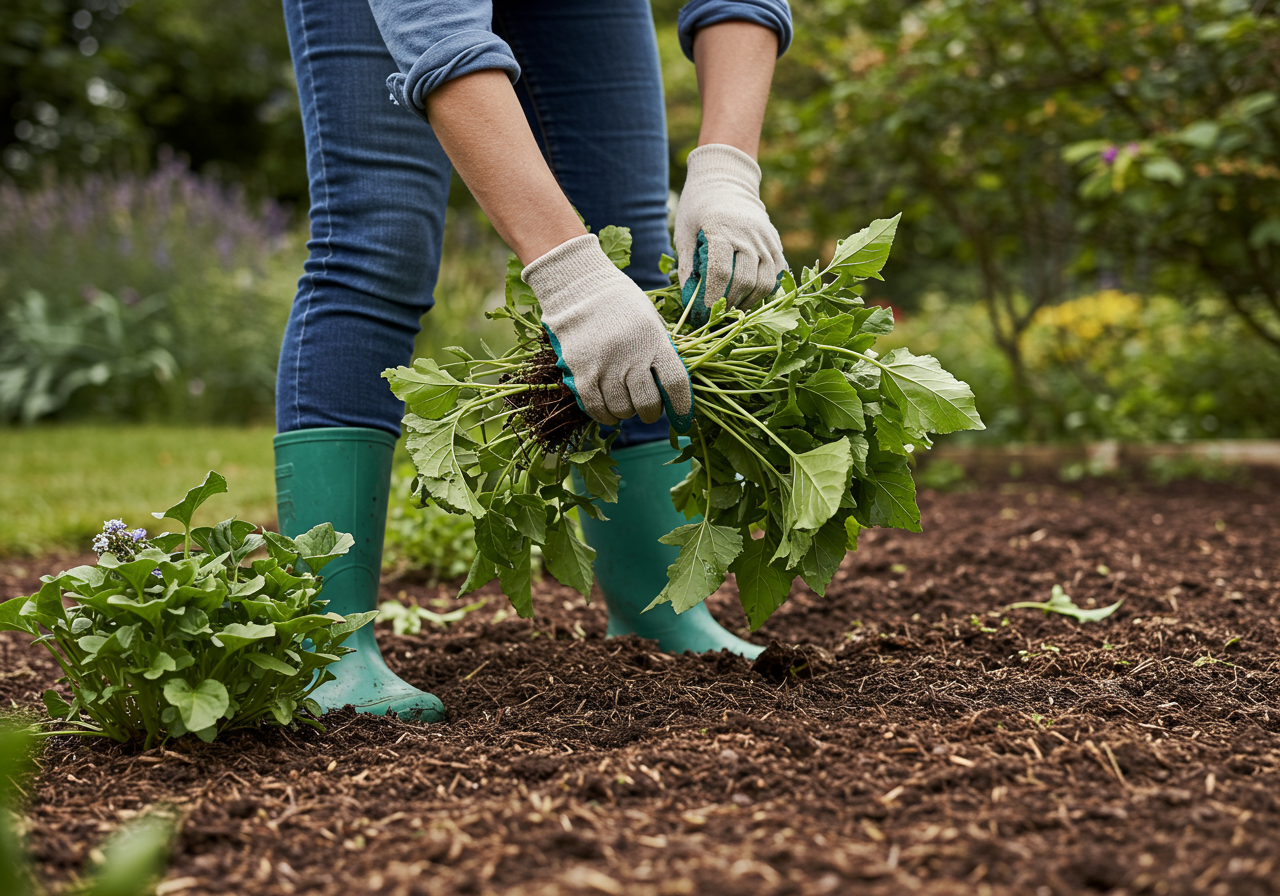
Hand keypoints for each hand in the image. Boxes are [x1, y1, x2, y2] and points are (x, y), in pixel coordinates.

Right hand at [522, 234, 693, 430]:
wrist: (579, 288)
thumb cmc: (621, 304)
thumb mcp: (650, 321)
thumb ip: (661, 351)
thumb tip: (672, 387)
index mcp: (655, 341)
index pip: (676, 382)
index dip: (682, 406)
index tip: (682, 417)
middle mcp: (632, 356)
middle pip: (648, 403)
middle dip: (652, 413)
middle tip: (649, 409)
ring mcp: (605, 366)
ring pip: (622, 409)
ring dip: (628, 413)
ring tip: (626, 404)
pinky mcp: (582, 373)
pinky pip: (597, 408)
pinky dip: (606, 416)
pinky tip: (610, 413)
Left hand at [675, 143, 786, 325]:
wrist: (726, 179)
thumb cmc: (698, 206)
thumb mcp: (684, 231)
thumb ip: (688, 265)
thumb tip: (690, 299)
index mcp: (720, 228)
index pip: (720, 272)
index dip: (712, 297)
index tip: (703, 312)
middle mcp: (747, 234)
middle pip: (744, 281)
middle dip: (729, 304)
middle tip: (716, 315)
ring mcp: (765, 239)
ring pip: (764, 282)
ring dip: (748, 301)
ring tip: (733, 309)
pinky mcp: (775, 243)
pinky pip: (776, 275)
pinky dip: (764, 291)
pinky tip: (748, 296)